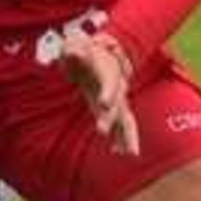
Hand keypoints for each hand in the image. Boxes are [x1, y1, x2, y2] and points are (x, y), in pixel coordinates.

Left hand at [58, 27, 140, 156]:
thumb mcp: (75, 47)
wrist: (100, 54)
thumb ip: (74, 51)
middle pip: (118, 104)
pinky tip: (118, 152)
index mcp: (109, 71)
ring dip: (127, 136)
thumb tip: (71, 51)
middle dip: (110, 119)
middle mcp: (117, 87)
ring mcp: (118, 100)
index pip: (110, 82)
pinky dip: (121, 138)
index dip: (108, 92)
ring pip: (127, 119)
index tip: (104, 104)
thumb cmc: (84, 50)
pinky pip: (121, 126)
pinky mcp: (113, 109)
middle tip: (101, 132)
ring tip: (129, 153)